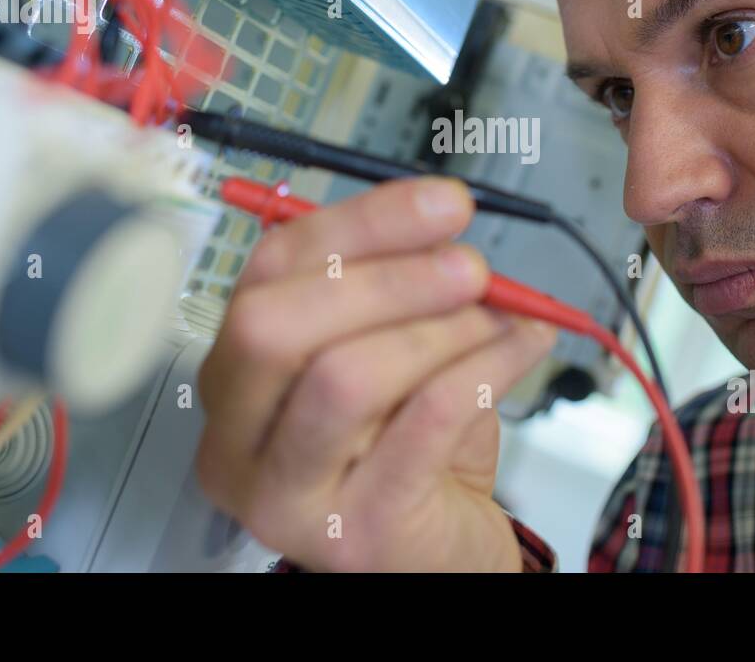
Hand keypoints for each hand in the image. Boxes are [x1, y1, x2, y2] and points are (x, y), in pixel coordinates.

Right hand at [196, 176, 556, 570]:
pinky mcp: (352, 533)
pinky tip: (520, 347)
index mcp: (234, 373)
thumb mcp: (390, 352)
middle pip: (273, 326)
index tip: (440, 203)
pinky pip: (423, 425)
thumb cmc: (410, 447)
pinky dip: (485, 369)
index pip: (269, 271)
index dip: (360, 223)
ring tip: (497, 318)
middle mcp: (235, 438)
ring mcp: (284, 496)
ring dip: (439, 330)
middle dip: (385, 279)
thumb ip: (397, 286)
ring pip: (343, 379)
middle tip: (469, 267)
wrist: (438, 551)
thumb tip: (442, 221)